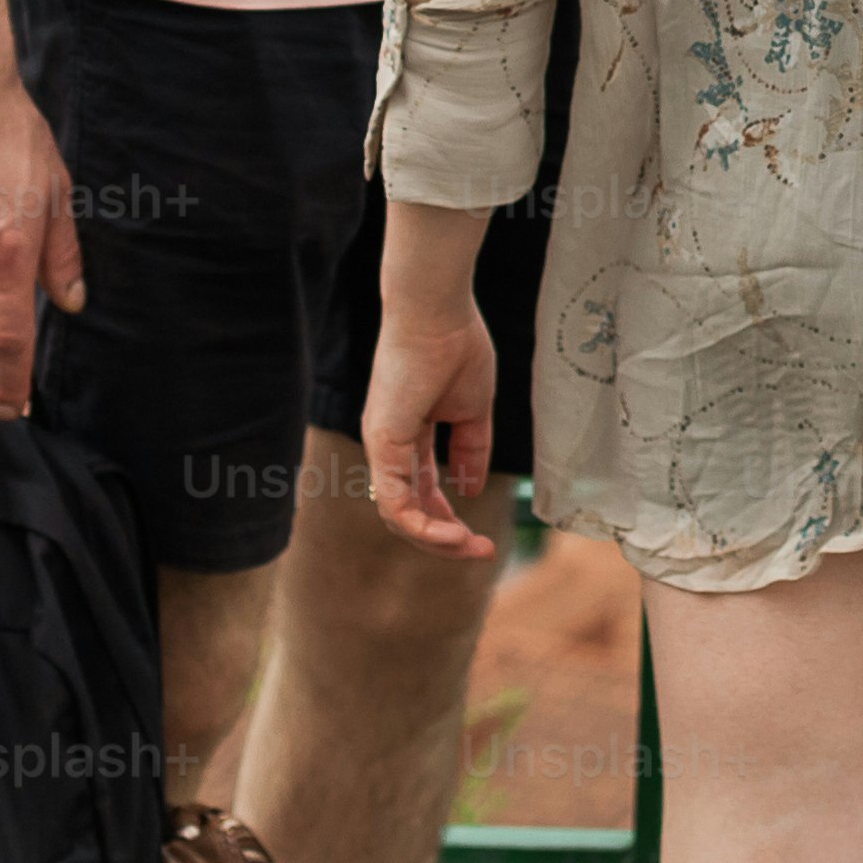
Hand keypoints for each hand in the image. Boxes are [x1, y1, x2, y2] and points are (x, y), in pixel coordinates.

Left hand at [359, 292, 500, 556]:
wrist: (439, 311)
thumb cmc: (455, 346)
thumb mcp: (472, 409)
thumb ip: (471, 449)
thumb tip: (470, 489)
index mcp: (407, 435)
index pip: (421, 493)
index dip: (448, 519)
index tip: (479, 535)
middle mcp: (389, 446)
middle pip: (409, 511)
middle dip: (445, 538)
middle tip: (480, 551)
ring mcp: (382, 446)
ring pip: (398, 516)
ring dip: (435, 540)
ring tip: (470, 547)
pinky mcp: (382, 444)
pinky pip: (395, 502)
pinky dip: (422, 526)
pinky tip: (453, 534)